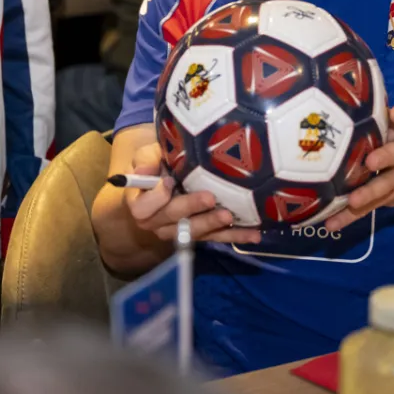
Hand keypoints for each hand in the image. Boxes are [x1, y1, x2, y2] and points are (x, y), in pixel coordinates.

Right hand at [125, 143, 261, 245]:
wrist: (164, 181)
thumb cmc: (155, 164)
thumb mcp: (146, 156)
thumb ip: (145, 160)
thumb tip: (144, 170)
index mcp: (140, 204)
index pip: (143, 207)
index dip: (156, 197)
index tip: (169, 181)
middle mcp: (157, 223)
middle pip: (173, 219)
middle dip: (192, 209)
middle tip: (210, 198)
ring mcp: (179, 231)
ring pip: (196, 232)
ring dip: (214, 226)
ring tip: (229, 217)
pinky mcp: (200, 234)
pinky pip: (215, 237)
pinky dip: (234, 236)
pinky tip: (252, 234)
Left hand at [325, 104, 393, 232]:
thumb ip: (381, 113)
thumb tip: (359, 86)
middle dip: (383, 159)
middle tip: (370, 161)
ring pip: (381, 189)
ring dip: (366, 196)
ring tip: (351, 202)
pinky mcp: (383, 201)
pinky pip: (365, 211)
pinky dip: (347, 218)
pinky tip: (330, 225)